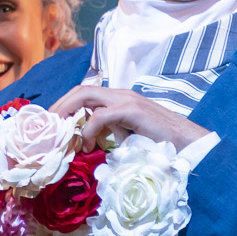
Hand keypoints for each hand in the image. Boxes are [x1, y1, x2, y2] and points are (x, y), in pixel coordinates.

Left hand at [52, 83, 207, 154]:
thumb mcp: (128, 138)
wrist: (187, 144)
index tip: (54, 123)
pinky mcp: (132, 110)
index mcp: (119, 100)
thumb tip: (87, 145)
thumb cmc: (161, 145)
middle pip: (81, 89)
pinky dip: (88, 129)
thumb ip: (110, 135)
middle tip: (49, 124)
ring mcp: (127, 100)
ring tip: (60, 130)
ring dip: (68, 111)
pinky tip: (86, 145)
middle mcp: (121, 94)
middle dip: (61, 104)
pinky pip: (100, 115)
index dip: (66, 105)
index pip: (85, 94)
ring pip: (87, 95)